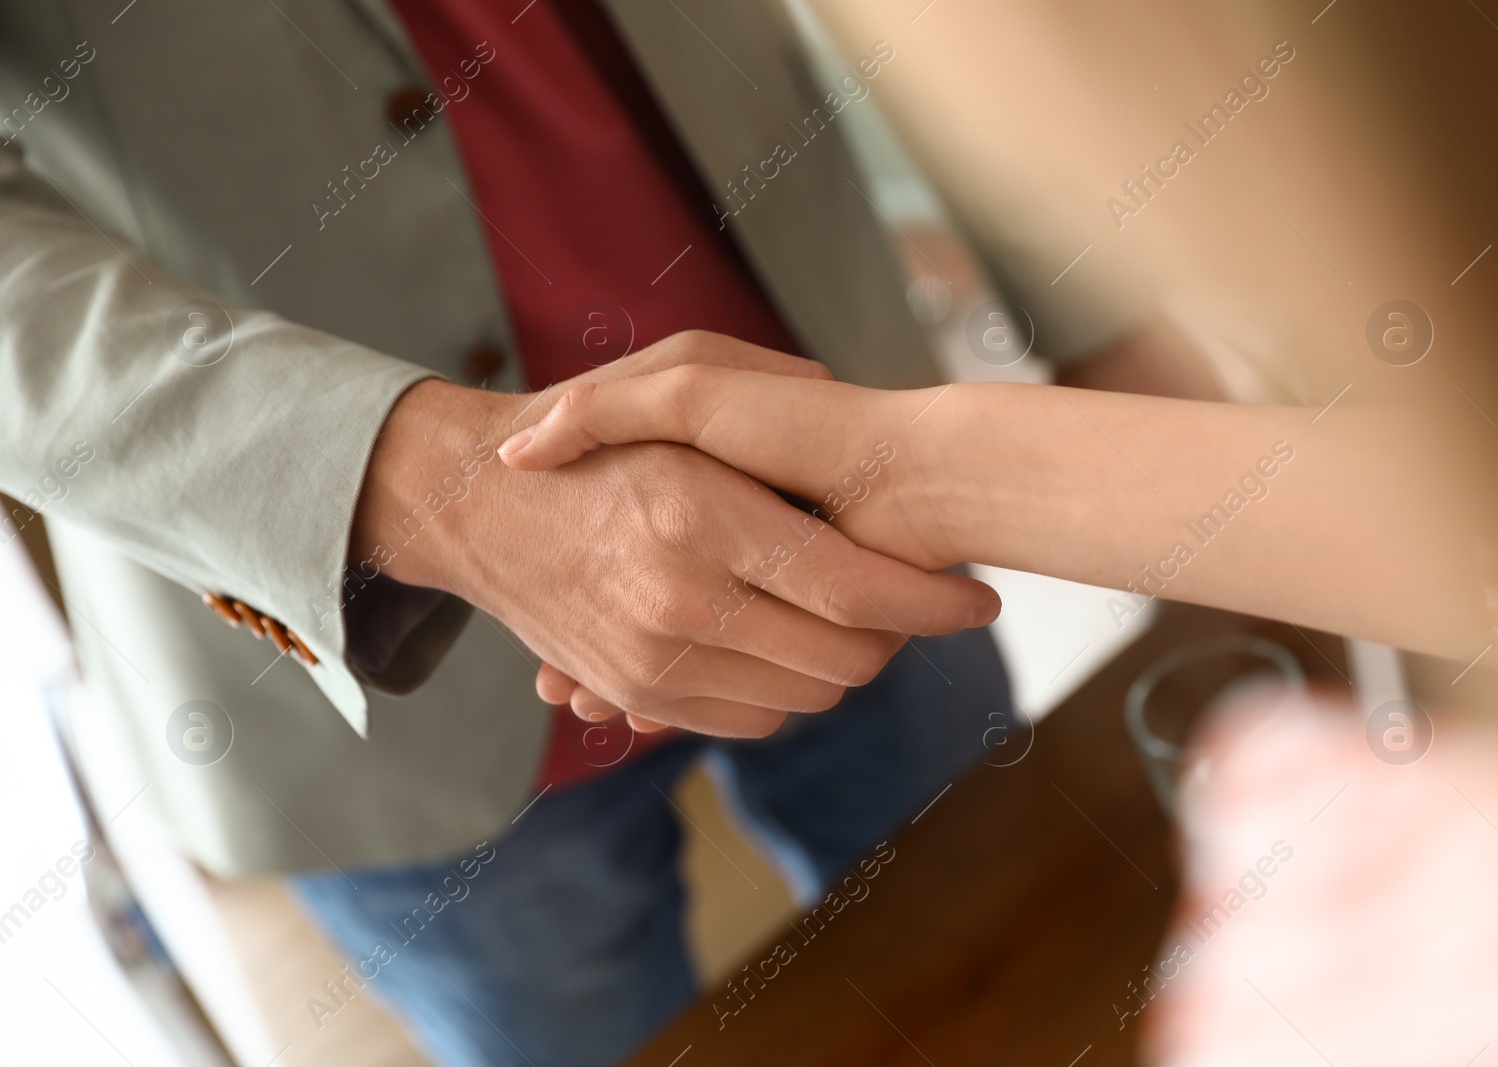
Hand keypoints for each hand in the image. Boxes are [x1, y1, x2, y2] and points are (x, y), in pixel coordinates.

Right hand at [354, 332, 998, 737]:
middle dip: (902, 640)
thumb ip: (772, 380)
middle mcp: (677, 598)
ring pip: (805, 697)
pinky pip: (752, 718)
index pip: (856, 590)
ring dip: (849, 666)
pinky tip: (796, 643)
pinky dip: (791, 691)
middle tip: (919, 607)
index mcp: (701, 514)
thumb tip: (858, 401)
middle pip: (843, 660)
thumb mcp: (676, 374)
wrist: (476, 509)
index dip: (934, 602)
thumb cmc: (590, 429)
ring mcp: (652, 658)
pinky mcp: (635, 693)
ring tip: (858, 620)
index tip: (980, 601)